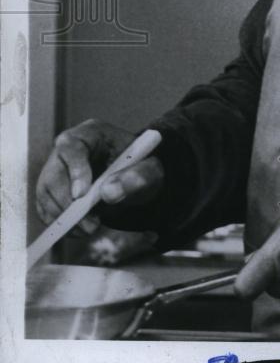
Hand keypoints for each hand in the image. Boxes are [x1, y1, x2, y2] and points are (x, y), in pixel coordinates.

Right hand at [36, 118, 164, 234]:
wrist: (135, 178)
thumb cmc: (141, 168)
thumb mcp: (150, 170)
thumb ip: (137, 176)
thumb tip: (108, 193)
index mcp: (91, 133)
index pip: (72, 146)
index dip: (74, 170)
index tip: (82, 194)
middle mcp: (67, 149)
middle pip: (53, 174)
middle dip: (68, 203)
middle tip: (90, 225)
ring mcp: (55, 170)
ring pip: (46, 195)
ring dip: (64, 217)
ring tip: (90, 228)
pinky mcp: (52, 191)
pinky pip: (46, 210)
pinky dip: (60, 224)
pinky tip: (81, 230)